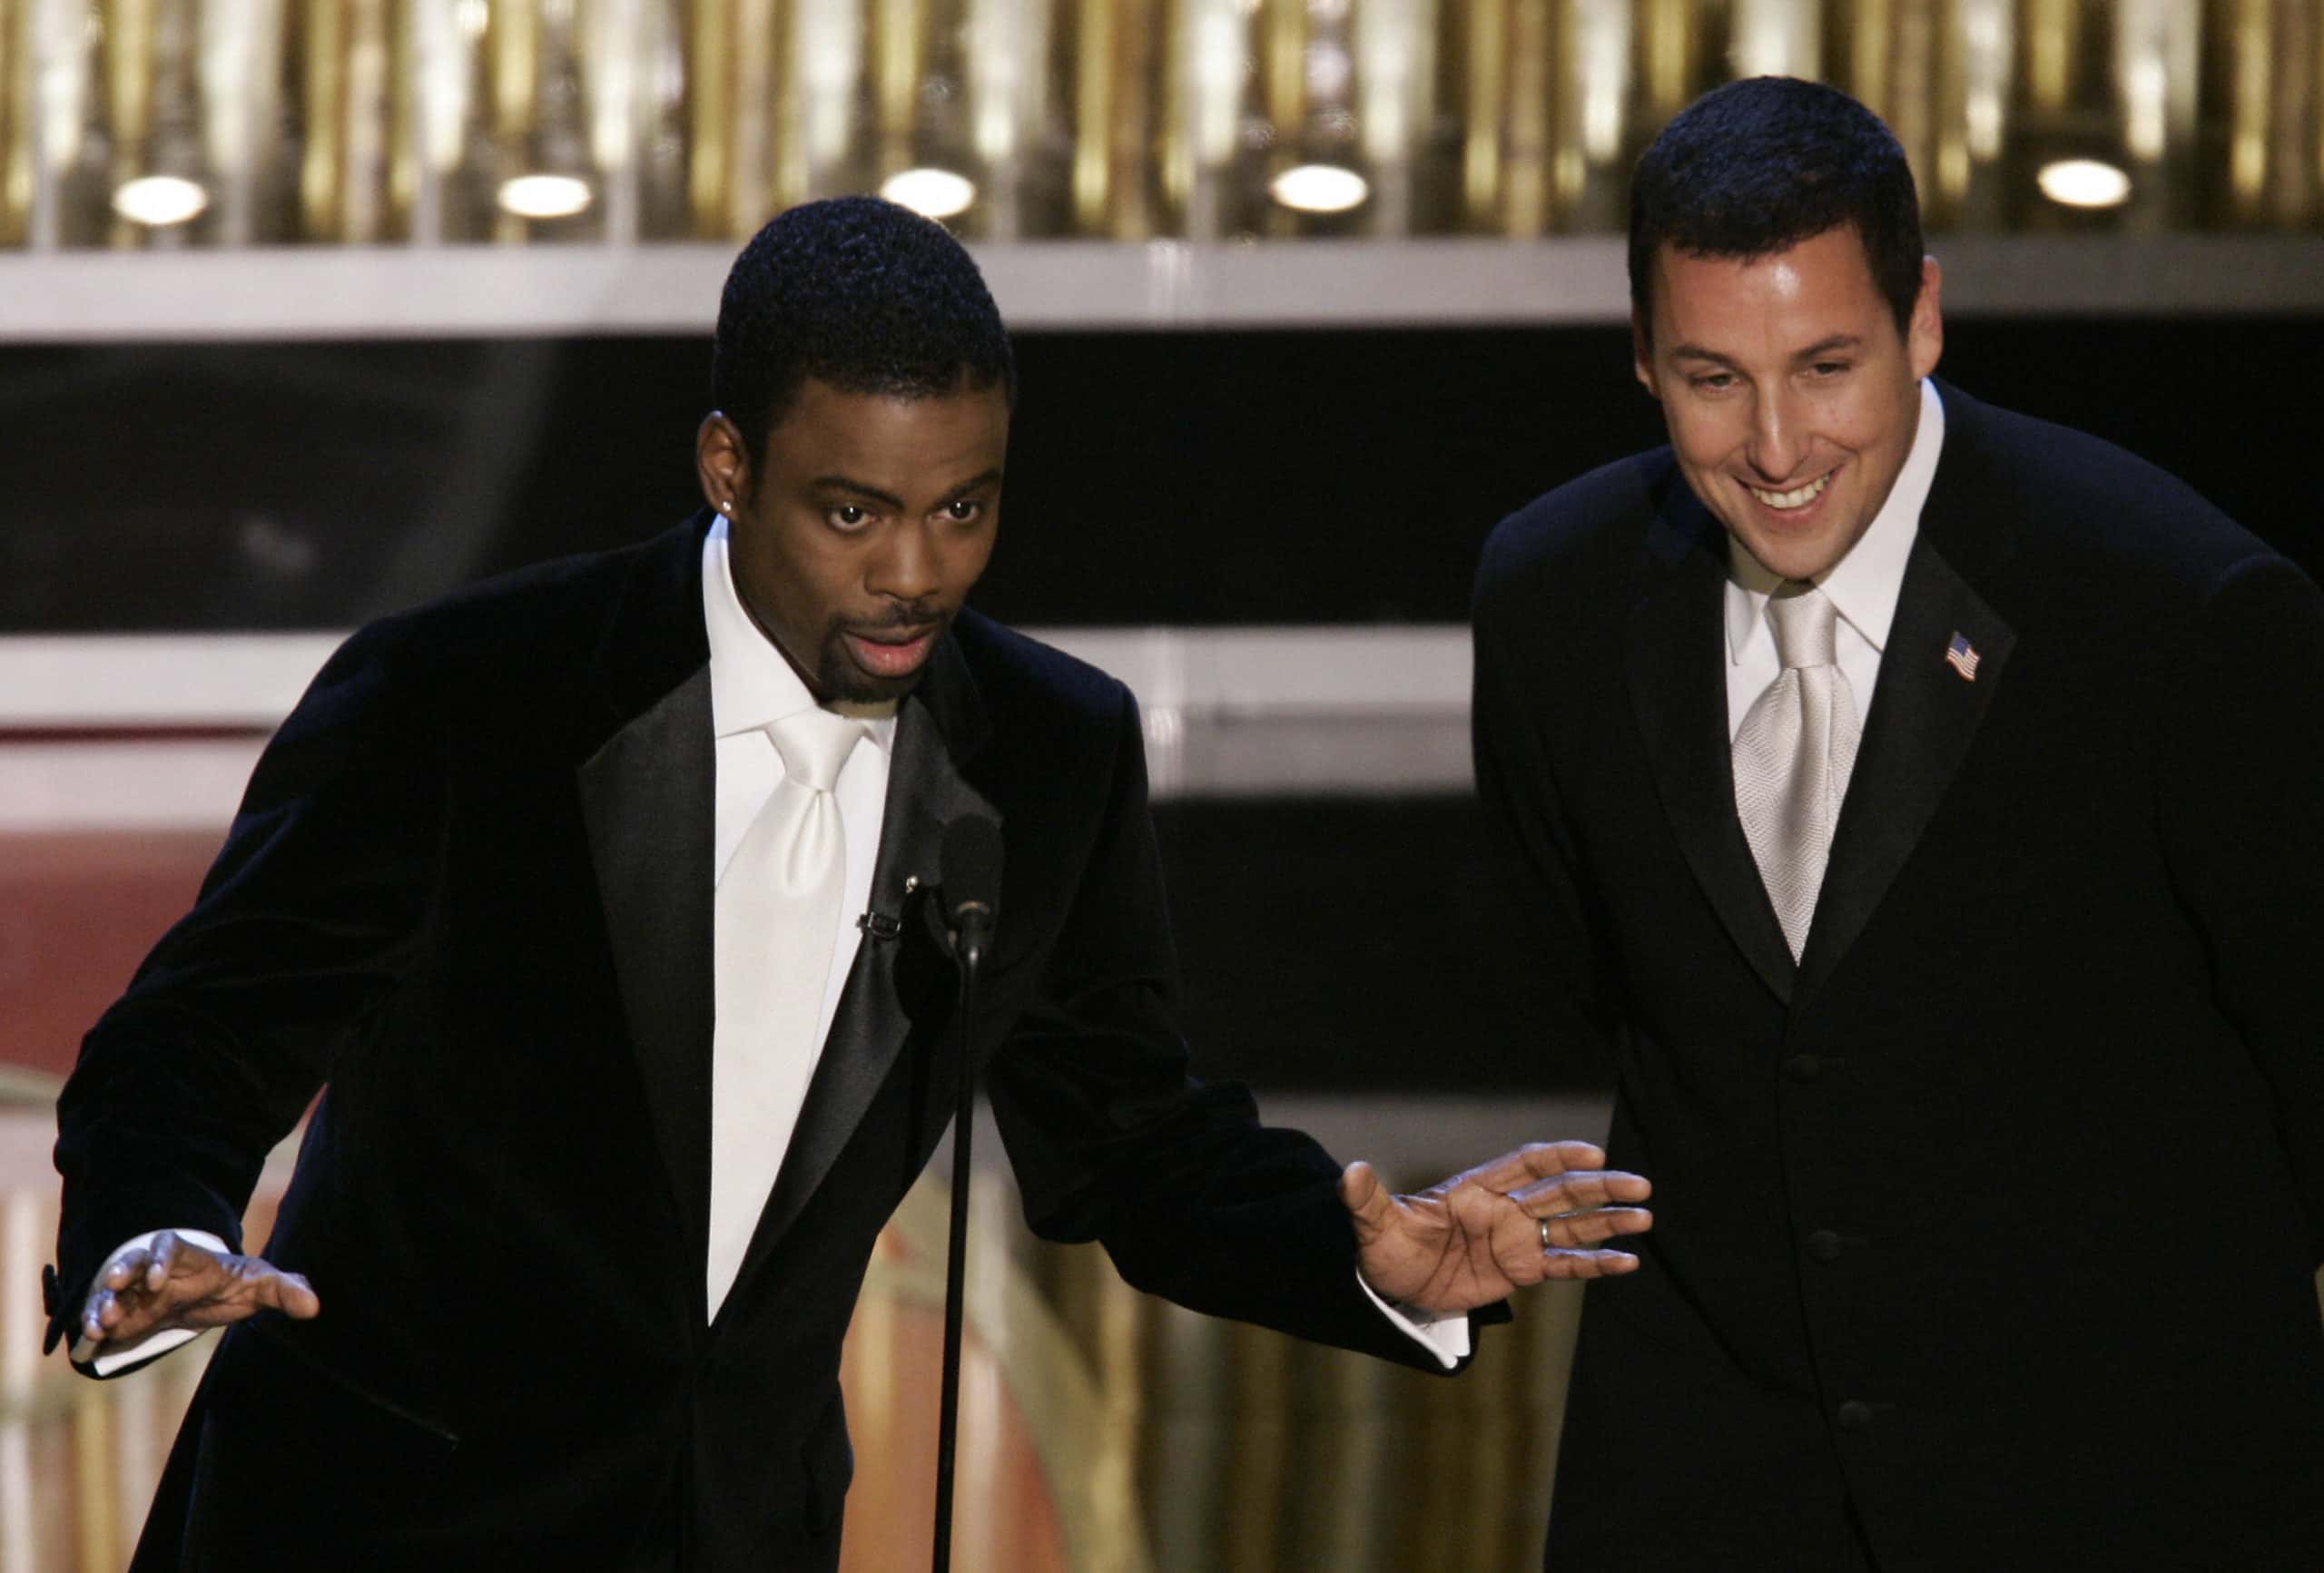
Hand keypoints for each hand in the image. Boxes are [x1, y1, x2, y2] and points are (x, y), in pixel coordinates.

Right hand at [74, 1230, 319, 1359]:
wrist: (207, 1296)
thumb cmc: (233, 1283)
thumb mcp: (260, 1284)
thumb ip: (284, 1290)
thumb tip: (314, 1306)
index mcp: (188, 1257)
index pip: (171, 1246)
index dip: (162, 1258)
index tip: (158, 1279)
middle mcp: (155, 1270)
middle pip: (132, 1262)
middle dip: (120, 1271)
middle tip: (112, 1285)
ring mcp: (135, 1292)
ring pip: (111, 1292)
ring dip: (103, 1304)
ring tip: (99, 1323)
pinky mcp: (123, 1315)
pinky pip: (103, 1317)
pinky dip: (95, 1327)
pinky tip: (91, 1342)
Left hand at [1342, 1141, 1650, 1316]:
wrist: (1390, 1285)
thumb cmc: (1384, 1248)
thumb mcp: (1373, 1227)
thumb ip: (1367, 1200)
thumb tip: (1350, 1172)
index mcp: (1476, 1190)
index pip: (1525, 1164)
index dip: (1559, 1156)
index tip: (1594, 1152)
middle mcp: (1504, 1210)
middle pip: (1560, 1191)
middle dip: (1599, 1186)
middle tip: (1640, 1185)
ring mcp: (1515, 1239)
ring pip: (1570, 1225)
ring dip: (1607, 1221)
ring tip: (1645, 1217)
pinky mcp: (1520, 1271)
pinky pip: (1565, 1264)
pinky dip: (1595, 1263)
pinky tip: (1627, 1262)